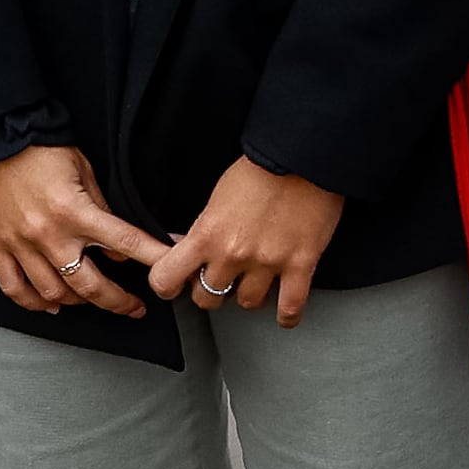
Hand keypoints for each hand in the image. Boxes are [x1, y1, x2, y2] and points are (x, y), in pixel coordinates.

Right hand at [0, 144, 162, 316]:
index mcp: (75, 211)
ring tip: (92, 300)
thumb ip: (100, 206)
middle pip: (89, 285)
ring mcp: (20, 245)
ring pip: (53, 294)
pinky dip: (32, 303)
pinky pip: (14, 288)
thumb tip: (116, 241)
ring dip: (78, 302)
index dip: (153, 260)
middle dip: (118, 301)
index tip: (169, 273)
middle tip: (134, 307)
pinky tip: (48, 306)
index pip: (126, 243)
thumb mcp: (82, 168)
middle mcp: (48, 235)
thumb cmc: (36, 146)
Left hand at [150, 157, 346, 324]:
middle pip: (208, 299)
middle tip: (223, 278)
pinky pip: (290, 307)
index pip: (166, 279)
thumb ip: (204, 228)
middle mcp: (233, 254)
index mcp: (206, 234)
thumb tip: (190, 247)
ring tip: (257, 281)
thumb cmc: (261, 168)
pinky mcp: (300, 264)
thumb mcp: (217, 196)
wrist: (302, 154)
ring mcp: (268, 262)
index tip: (176, 284)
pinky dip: (287, 315)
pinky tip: (284, 311)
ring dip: (251, 294)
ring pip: (248, 303)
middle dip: (214, 290)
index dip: (168, 285)